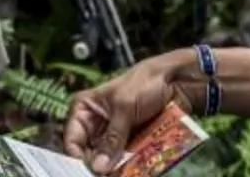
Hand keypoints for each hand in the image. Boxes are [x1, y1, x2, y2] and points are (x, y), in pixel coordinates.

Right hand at [63, 55, 192, 173]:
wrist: (177, 80)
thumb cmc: (146, 82)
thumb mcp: (124, 107)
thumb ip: (112, 137)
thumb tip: (99, 167)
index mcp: (85, 108)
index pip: (72, 140)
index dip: (78, 158)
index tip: (90, 171)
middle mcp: (96, 124)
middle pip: (89, 154)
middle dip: (99, 166)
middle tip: (108, 174)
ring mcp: (114, 134)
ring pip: (108, 160)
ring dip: (116, 168)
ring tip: (124, 172)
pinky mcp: (131, 142)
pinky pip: (126, 160)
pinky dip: (130, 166)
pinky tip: (134, 171)